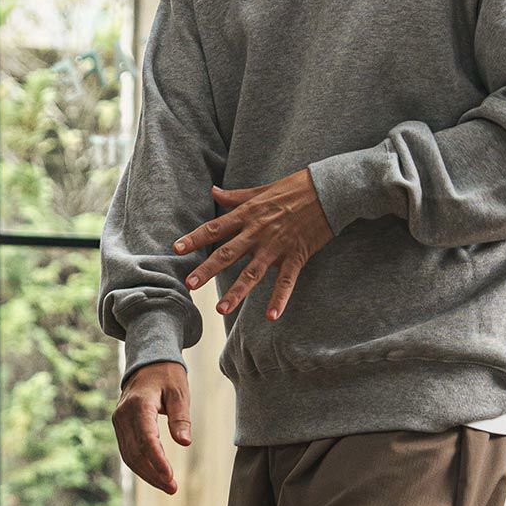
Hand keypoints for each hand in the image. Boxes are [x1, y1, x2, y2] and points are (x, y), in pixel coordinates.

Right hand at [112, 359, 190, 495]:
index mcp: (139, 404)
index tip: (169, 477)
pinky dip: (140, 465)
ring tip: (167, 486)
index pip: (146, 438)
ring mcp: (118, 421)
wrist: (147, 363)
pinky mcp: (120, 426)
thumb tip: (184, 443)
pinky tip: (155, 475)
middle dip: (154, 473)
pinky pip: (127, 451)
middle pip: (136, 452)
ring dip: (147, 474)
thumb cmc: (167, 376)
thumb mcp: (180, 393)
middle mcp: (123, 414)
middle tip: (173, 488)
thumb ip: (180, 418)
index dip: (157, 460)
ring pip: (129, 455)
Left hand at [173, 168, 334, 320]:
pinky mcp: (297, 255)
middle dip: (208, 269)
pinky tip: (272, 317)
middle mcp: (259, 231)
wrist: (329, 190)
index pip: (215, 227)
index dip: (195, 238)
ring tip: (221, 309)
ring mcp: (277, 245)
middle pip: (228, 253)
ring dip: (237, 291)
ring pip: (253, 272)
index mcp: (248, 214)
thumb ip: (236, 196)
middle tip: (190, 284)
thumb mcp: (262, 189)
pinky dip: (280, 299)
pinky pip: (286, 281)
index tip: (176, 248)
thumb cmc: (296, 188)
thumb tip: (213, 192)